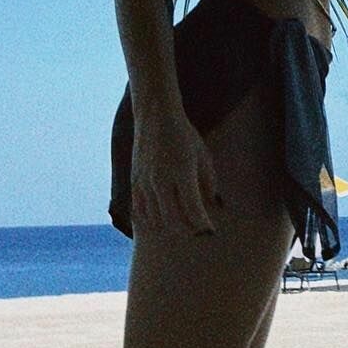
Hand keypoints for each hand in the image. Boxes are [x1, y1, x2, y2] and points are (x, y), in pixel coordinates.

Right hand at [131, 115, 220, 236]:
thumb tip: (213, 205)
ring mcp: (144, 182)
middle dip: (188, 230)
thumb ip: (208, 182)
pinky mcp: (134, 182)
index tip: (211, 231)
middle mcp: (161, 180)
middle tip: (198, 230)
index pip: (193, 210)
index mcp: (182, 172)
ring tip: (183, 225)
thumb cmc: (184, 135)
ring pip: (155, 220)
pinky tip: (161, 221)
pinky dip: (151, 221)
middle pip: (173, 221)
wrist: (155, 117)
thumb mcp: (203, 155)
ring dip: (170, 228)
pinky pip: (140, 212)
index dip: (203, 225)